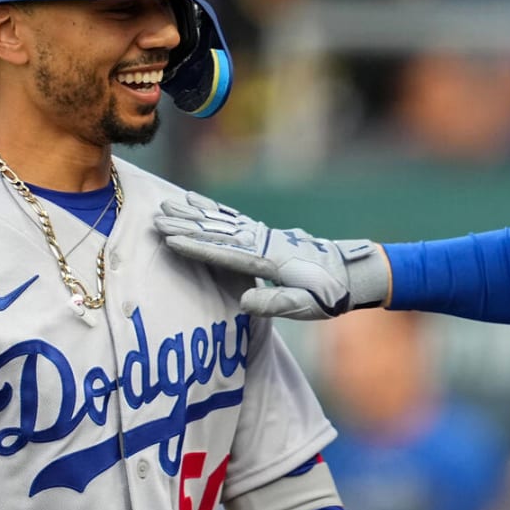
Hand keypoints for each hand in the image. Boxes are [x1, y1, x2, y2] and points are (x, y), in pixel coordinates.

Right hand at [156, 192, 387, 319]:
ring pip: (225, 221)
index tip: (171, 239)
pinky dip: (215, 210)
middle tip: (157, 217)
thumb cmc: (330, 295)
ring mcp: (266, 235)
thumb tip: (244, 302)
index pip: (228, 253)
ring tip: (168, 204)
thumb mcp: (307, 307)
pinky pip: (236, 219)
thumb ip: (277, 303)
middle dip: (187, 224)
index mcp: (272, 260)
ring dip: (195, 213)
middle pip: (220, 231)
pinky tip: (199, 203)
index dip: (198, 246)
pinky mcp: (267, 234)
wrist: (352, 273)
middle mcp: (266, 242)